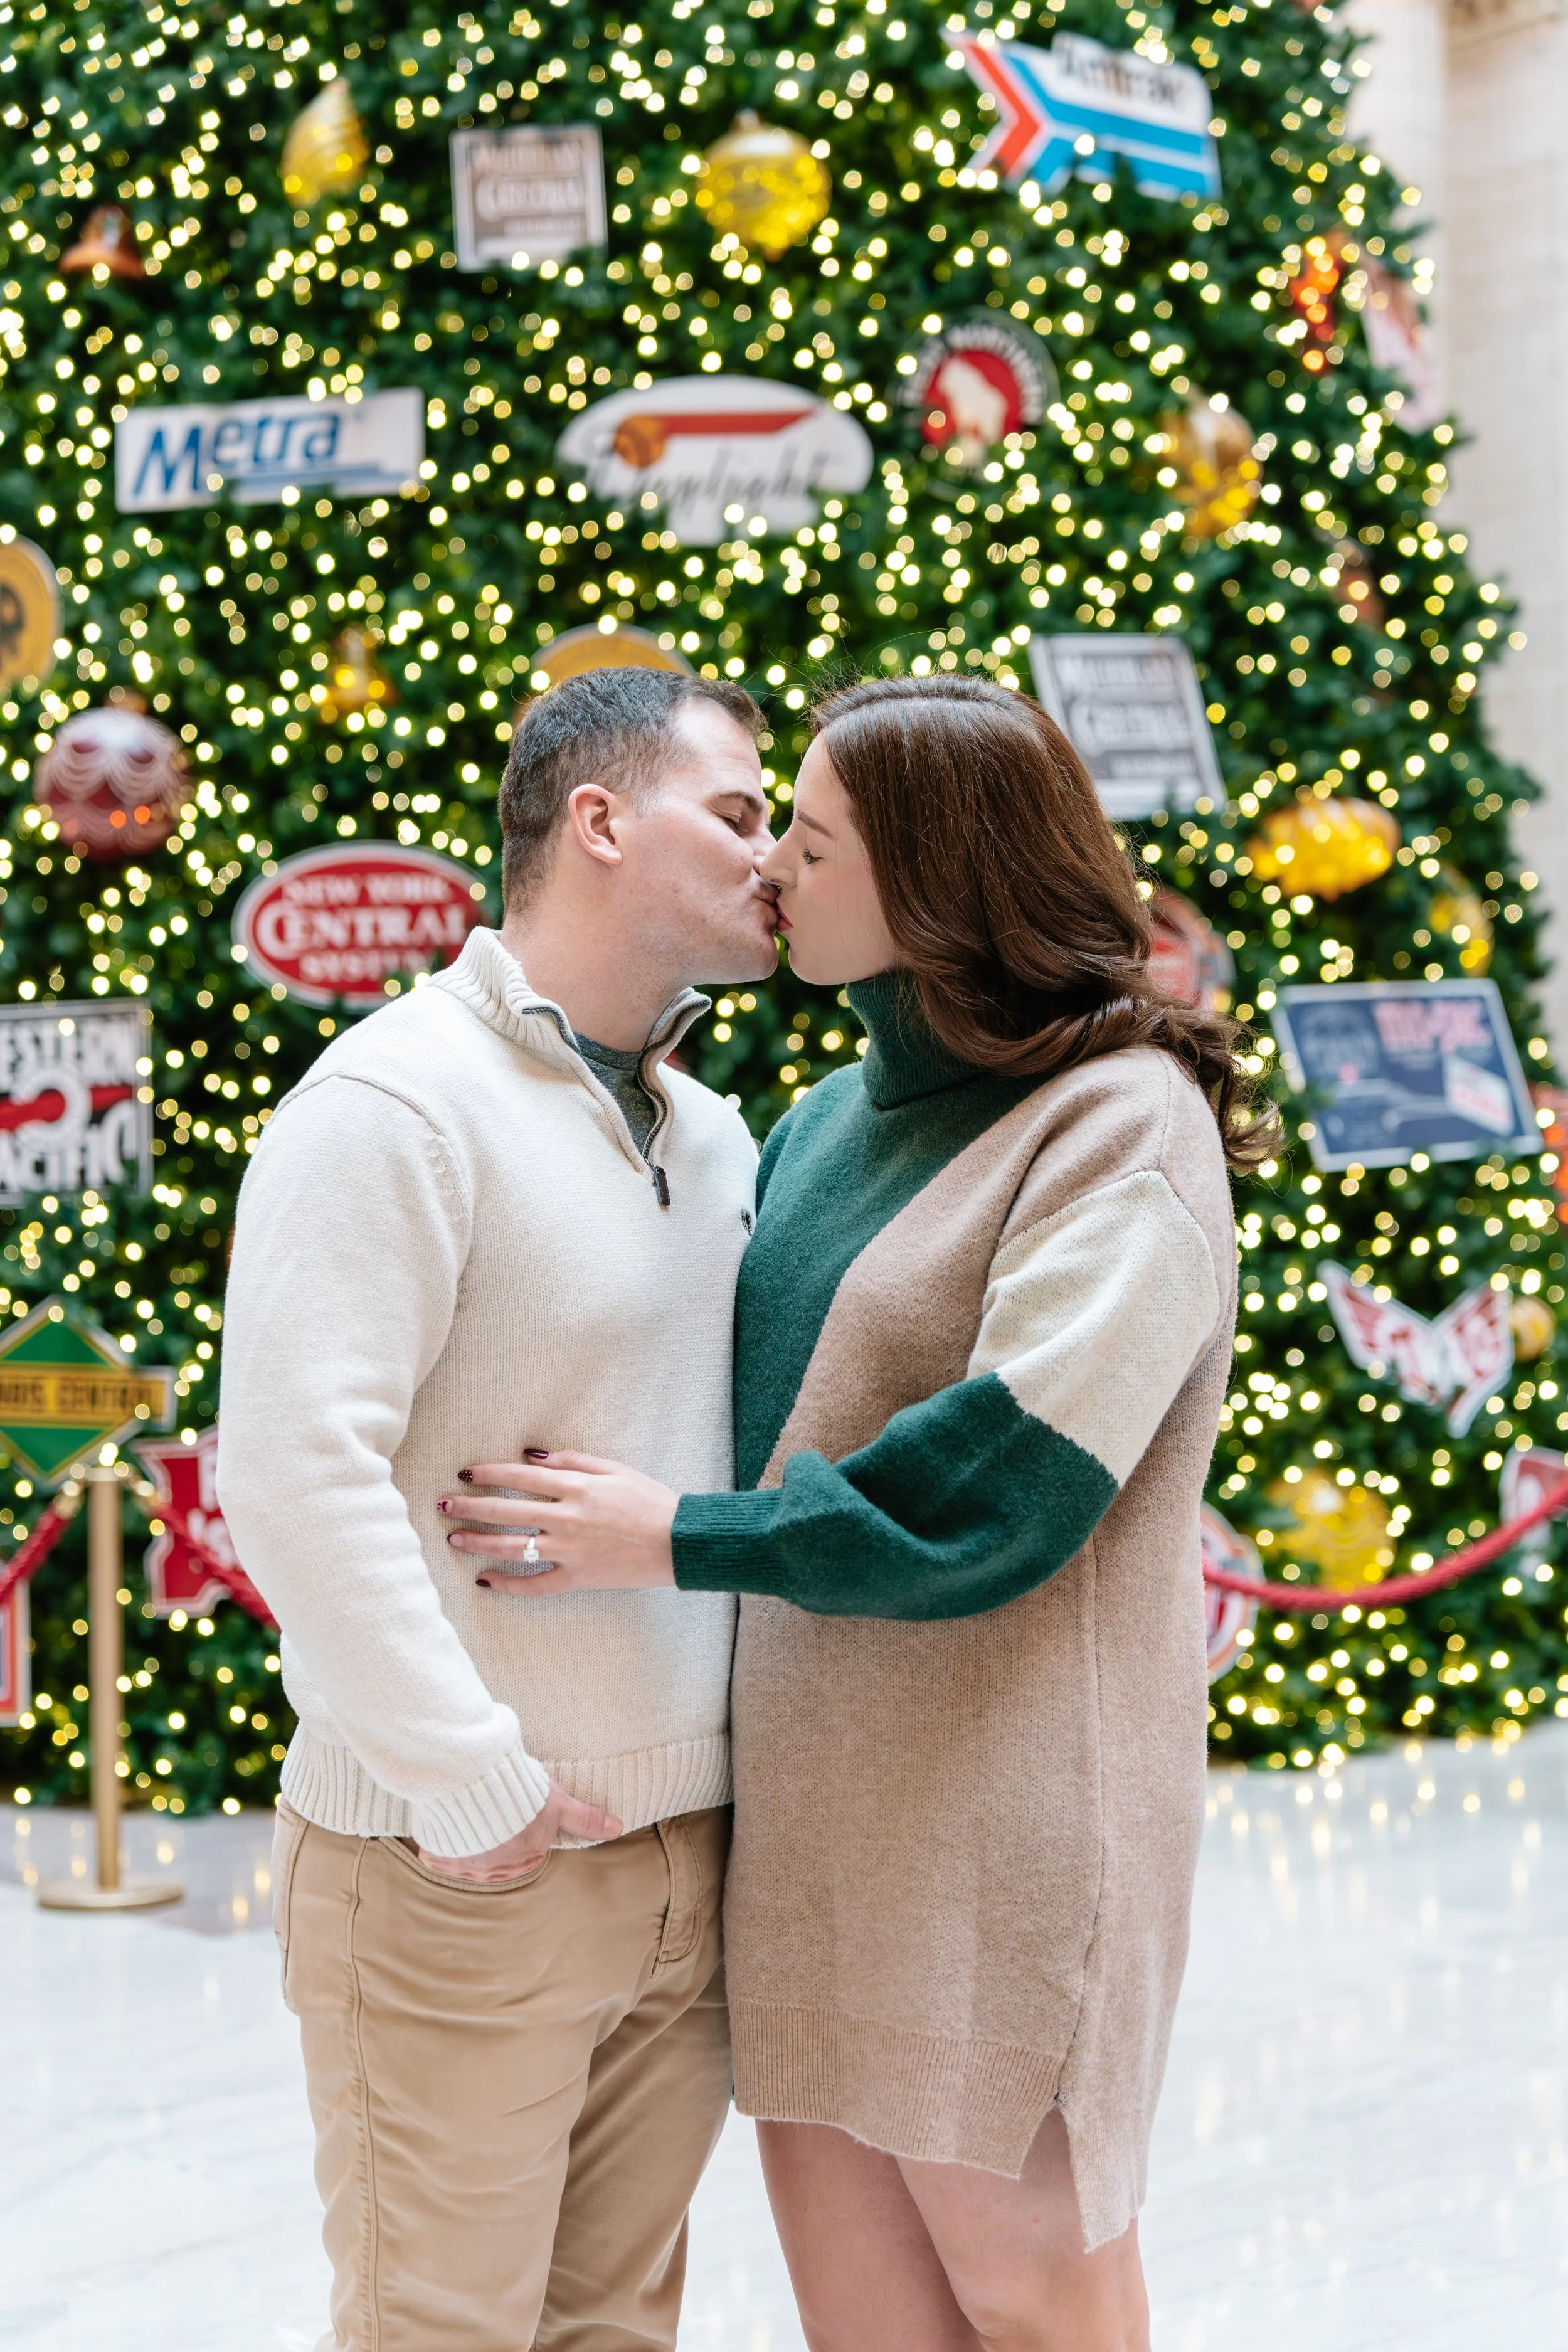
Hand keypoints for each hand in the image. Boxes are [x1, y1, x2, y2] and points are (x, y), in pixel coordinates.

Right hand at [418, 1778, 621, 1880]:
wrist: (472, 1780)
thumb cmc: (519, 1790)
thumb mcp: (557, 1802)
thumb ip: (585, 1819)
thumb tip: (617, 1828)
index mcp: (525, 1856)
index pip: (528, 1852)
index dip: (524, 1830)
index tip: (517, 1814)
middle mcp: (496, 1868)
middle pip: (498, 1858)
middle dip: (497, 1839)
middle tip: (493, 1812)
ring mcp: (467, 1864)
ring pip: (470, 1859)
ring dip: (471, 1842)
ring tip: (470, 1816)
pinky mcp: (441, 1857)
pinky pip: (441, 1858)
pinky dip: (442, 1846)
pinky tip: (447, 1825)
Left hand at [439, 1450, 677, 1595]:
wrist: (679, 1542)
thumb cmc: (651, 1501)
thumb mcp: (615, 1469)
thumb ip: (573, 1461)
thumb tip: (533, 1458)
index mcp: (576, 1487)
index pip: (519, 1477)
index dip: (488, 1473)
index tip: (466, 1473)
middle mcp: (566, 1518)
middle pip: (506, 1511)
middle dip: (470, 1507)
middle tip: (442, 1505)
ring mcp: (569, 1551)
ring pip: (512, 1547)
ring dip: (478, 1542)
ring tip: (454, 1539)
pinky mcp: (576, 1578)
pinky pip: (534, 1585)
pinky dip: (507, 1585)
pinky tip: (485, 1581)